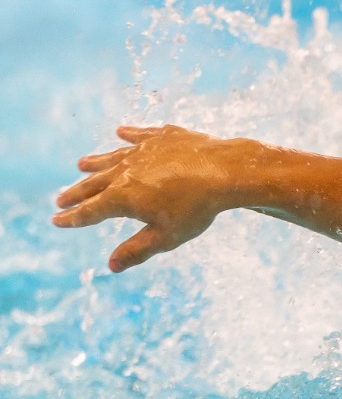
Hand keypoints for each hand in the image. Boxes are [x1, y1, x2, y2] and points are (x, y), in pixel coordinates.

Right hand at [51, 125, 249, 271]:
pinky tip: (121, 131)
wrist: (226, 171)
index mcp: (123, 196)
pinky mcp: (165, 137)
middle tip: (61, 199)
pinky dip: (130, 134)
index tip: (57, 220)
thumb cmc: (197, 208)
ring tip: (81, 164)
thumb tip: (111, 266)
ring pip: (114, 157)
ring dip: (96, 162)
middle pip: (95, 183)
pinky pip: (142, 135)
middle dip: (77, 192)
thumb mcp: (166, 237)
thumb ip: (137, 251)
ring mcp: (145, 151)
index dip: (73, 218)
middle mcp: (126, 170)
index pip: (91, 211)